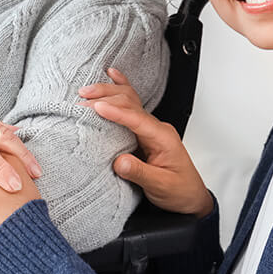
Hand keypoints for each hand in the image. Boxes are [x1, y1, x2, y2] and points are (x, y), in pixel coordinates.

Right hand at [79, 68, 212, 216]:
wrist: (190, 197)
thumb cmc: (179, 190)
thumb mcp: (161, 186)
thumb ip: (141, 173)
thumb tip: (120, 162)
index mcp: (163, 137)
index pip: (137, 120)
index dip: (116, 112)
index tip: (97, 107)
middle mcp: (156, 128)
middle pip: (131, 105)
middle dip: (106, 98)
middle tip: (82, 100)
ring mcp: (149, 128)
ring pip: (129, 102)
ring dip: (108, 93)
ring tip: (86, 91)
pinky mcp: (142, 132)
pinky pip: (130, 107)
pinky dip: (120, 90)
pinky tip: (112, 76)